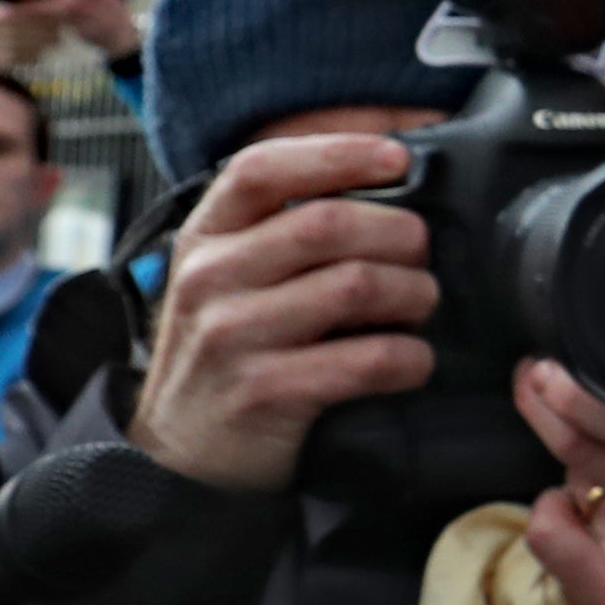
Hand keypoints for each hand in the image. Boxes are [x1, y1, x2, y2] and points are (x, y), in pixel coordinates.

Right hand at [126, 136, 439, 490]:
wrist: (182, 451)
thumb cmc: (229, 351)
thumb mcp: (232, 277)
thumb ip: (284, 231)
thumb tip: (386, 184)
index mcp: (206, 236)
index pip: (263, 168)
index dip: (337, 153)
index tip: (398, 157)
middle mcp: (211, 276)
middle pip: (328, 223)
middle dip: (400, 235)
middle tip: (422, 258)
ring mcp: (232, 334)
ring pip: (355, 284)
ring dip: (413, 294)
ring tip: (418, 307)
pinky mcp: (264, 391)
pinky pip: (367, 358)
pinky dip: (410, 357)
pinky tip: (412, 361)